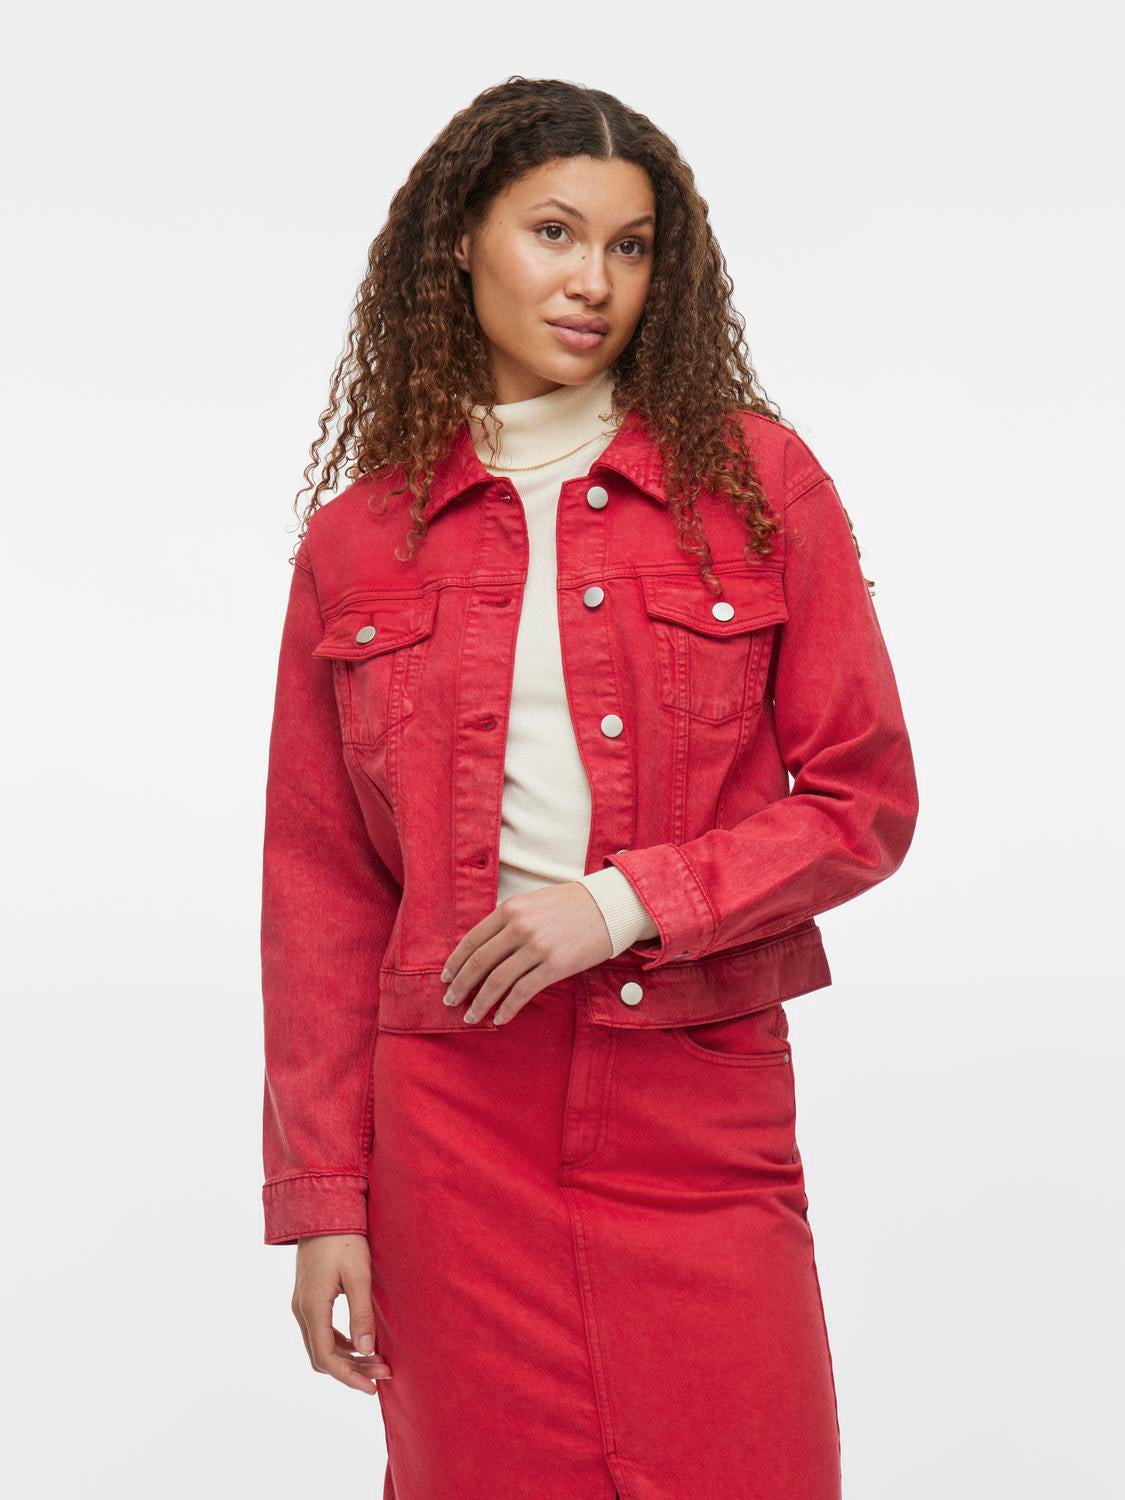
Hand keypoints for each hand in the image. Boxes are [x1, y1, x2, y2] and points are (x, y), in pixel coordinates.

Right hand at [291, 1232, 391, 1393]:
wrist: (323, 1209)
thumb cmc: (344, 1238)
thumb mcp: (359, 1275)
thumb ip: (361, 1314)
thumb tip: (367, 1352)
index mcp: (312, 1306)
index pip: (325, 1356)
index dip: (349, 1376)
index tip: (373, 1387)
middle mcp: (301, 1309)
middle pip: (322, 1356)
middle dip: (352, 1370)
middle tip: (384, 1373)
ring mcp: (302, 1304)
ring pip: (320, 1345)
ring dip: (347, 1358)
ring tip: (378, 1362)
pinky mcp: (308, 1298)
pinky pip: (321, 1332)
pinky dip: (340, 1344)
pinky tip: (361, 1344)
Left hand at [440, 882, 613, 1026]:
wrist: (610, 907)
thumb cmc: (572, 905)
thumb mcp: (533, 902)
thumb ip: (510, 920)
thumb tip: (487, 946)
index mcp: (510, 909)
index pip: (472, 940)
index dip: (455, 962)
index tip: (446, 977)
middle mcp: (519, 927)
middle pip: (479, 963)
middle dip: (460, 986)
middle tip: (451, 1001)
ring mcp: (537, 947)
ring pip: (497, 981)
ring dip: (480, 1003)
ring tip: (472, 1016)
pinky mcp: (555, 965)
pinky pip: (522, 992)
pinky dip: (507, 1008)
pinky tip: (500, 1018)